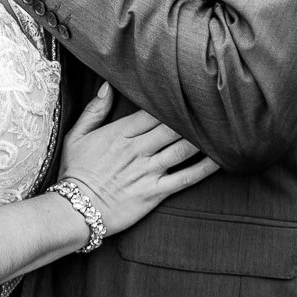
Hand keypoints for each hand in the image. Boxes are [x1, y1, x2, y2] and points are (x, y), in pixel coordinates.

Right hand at [56, 83, 219, 237]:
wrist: (75, 210)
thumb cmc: (75, 172)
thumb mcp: (76, 135)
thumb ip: (94, 110)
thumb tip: (107, 86)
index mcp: (120, 133)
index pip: (152, 112)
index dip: (171, 102)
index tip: (187, 92)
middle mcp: (137, 149)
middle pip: (172, 127)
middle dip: (192, 116)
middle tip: (210, 105)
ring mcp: (148, 171)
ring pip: (182, 149)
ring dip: (202, 138)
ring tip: (221, 127)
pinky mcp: (155, 193)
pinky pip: (185, 178)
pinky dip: (204, 168)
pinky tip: (219, 158)